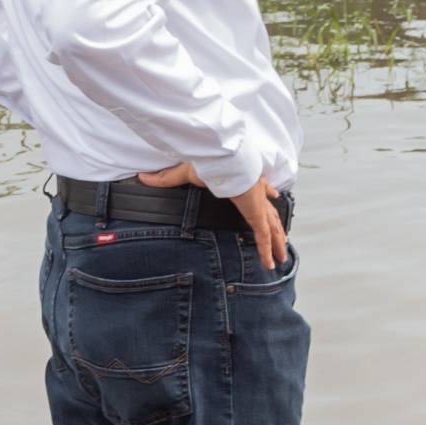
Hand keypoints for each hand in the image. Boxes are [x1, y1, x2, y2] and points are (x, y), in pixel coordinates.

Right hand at [136, 161, 290, 270]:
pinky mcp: (256, 215)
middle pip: (271, 215)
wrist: (224, 161)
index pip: (258, 190)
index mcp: (245, 182)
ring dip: (277, 244)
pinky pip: (263, 238)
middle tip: (282, 239)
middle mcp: (256, 195)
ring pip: (272, 229)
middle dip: (276, 228)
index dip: (265, 193)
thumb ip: (167, 178)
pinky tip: (270, 263)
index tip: (271, 195)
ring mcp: (258, 206)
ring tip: (281, 258)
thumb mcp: (187, 172)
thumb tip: (144, 177)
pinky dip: (266, 251)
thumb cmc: (211, 161)